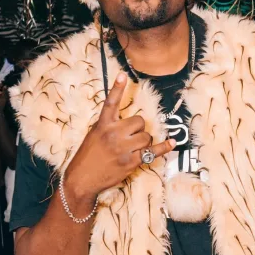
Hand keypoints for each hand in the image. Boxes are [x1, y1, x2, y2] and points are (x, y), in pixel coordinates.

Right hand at [65, 72, 175, 206]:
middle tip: (129, 139)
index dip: (117, 88)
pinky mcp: (131, 162)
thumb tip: (129, 123)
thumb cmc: (89, 156)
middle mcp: (113, 134)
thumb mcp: (94, 135)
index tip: (122, 75)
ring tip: (132, 150)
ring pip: (147, 137)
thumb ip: (110, 126)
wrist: (82, 178)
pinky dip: (163, 147)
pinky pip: (153, 152)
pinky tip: (172, 143)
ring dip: (144, 142)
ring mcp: (123, 148)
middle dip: (138, 129)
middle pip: (140, 121)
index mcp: (103, 125)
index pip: (111, 103)